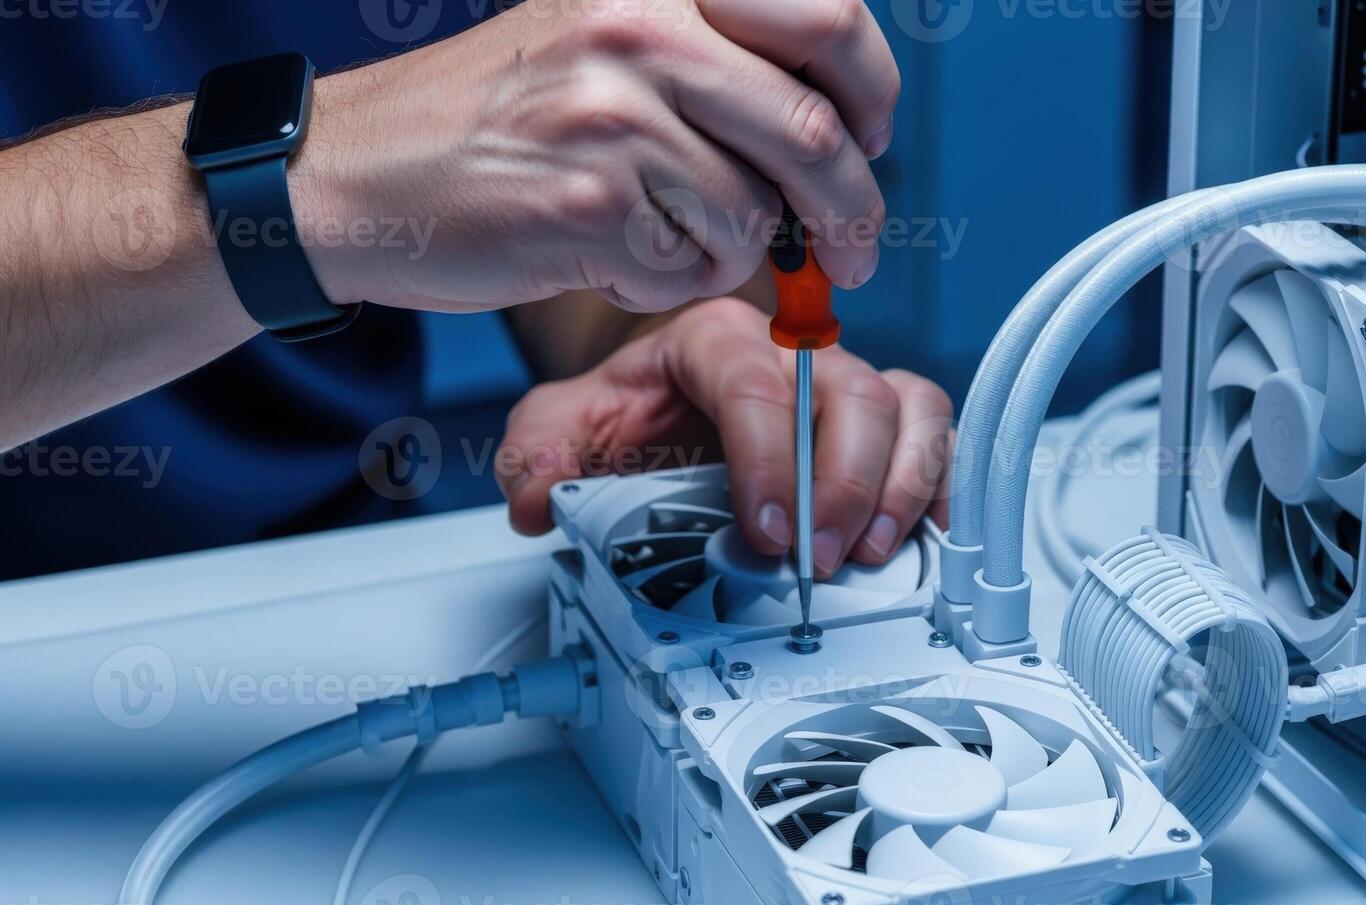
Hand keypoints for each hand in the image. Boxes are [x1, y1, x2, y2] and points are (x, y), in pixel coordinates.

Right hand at [295, 0, 897, 314]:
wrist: (355, 175)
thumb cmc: (492, 117)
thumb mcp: (604, 35)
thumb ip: (717, 58)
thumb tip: (843, 128)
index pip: (830, 18)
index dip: (872, 94)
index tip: (869, 139)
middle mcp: (641, 25)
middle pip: (815, 131)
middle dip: (853, 211)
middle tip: (854, 251)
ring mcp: (614, 113)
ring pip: (754, 216)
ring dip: (730, 251)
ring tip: (657, 234)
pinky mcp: (591, 201)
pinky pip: (692, 267)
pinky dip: (669, 280)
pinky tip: (607, 251)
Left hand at [498, 298, 952, 576]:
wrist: (658, 416)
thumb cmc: (628, 421)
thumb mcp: (563, 431)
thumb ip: (539, 457)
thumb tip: (539, 499)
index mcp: (716, 340)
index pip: (757, 386)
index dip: (770, 459)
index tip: (765, 531)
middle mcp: (792, 353)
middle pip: (850, 395)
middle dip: (843, 486)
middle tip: (819, 560)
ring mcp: (845, 383)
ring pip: (906, 406)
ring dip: (899, 485)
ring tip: (872, 551)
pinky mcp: (882, 422)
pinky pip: (935, 430)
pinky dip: (939, 478)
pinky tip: (926, 531)